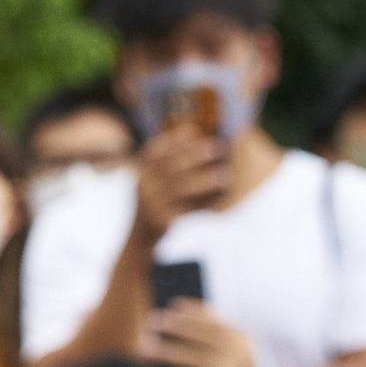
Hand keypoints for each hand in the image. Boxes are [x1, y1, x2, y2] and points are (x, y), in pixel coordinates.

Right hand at [133, 126, 227, 241]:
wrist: (141, 235)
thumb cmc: (159, 199)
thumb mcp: (158, 177)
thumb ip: (173, 159)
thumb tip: (197, 133)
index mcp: (142, 169)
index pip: (159, 149)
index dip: (178, 139)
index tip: (196, 131)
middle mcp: (143, 184)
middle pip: (172, 165)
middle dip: (196, 154)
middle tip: (218, 148)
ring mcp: (150, 203)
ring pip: (180, 188)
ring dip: (205, 180)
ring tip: (225, 176)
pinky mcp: (160, 220)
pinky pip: (185, 210)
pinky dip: (203, 204)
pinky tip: (216, 201)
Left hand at [143, 301, 269, 366]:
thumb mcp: (225, 358)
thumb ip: (206, 340)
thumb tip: (177, 313)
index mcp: (241, 340)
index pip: (214, 319)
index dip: (192, 311)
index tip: (171, 306)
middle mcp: (240, 352)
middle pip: (203, 334)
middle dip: (175, 326)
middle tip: (151, 323)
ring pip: (194, 358)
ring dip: (166, 353)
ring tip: (143, 351)